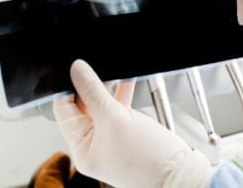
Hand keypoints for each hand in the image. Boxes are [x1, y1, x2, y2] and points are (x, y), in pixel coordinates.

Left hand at [53, 60, 211, 187]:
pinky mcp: (124, 131)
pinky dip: (121, 93)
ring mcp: (108, 137)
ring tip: (112, 72)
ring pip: (100, 104)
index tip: (77, 70)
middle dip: (90, 86)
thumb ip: (93, 91)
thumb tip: (77, 70)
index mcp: (81, 147)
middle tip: (96, 69)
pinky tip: (126, 80)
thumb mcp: (114, 118)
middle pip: (82, 105)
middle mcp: (92, 143)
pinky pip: (117, 107)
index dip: (68, 88)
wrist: (179, 172)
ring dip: (107, 87)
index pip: (63, 110)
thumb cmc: (147, 159)